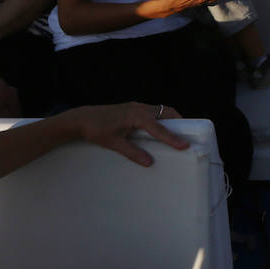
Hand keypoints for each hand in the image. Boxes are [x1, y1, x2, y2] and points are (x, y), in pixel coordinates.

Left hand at [62, 102, 188, 166]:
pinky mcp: (133, 107)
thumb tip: (149, 162)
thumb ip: (132, 152)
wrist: (82, 118)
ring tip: (176, 132)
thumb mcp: (114, 144)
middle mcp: (140, 108)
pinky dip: (161, 118)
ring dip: (170, 119)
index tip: (185, 146)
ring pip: (161, 110)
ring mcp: (137, 106)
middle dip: (179, 122)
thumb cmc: (97, 130)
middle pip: (166, 113)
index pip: (159, 129)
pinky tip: (158, 128)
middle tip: (188, 135)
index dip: (173, 138)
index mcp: (137, 116)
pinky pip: (153, 110)